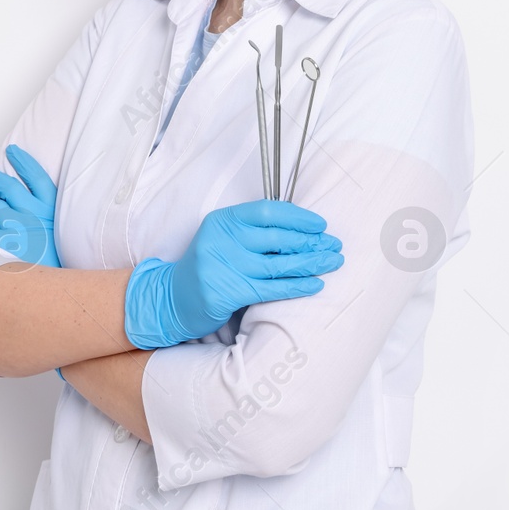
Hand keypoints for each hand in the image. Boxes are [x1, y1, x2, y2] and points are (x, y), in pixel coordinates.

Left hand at [0, 144, 59, 267]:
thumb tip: (35, 214)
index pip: (38, 179)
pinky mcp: (1, 247)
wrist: (57, 293)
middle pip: (9, 187)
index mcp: (52, 213)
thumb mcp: (65, 240)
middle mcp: (34, 216)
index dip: (24, 163)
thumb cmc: (59, 269)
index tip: (13, 151)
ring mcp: (17, 230)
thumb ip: (52, 225)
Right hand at [123, 200, 343, 349]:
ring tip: (334, 261)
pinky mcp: (228, 293)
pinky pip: (272, 288)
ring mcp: (224, 267)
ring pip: (279, 264)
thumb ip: (252, 231)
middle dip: (311, 241)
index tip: (320, 224)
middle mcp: (222, 240)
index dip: (298, 217)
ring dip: (312, 262)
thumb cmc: (207, 265)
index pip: (267, 211)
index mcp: (222, 220)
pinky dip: (298, 286)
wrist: (172, 298)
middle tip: (335, 245)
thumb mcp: (223, 238)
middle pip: (277, 238)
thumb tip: (301, 228)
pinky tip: (316, 284)